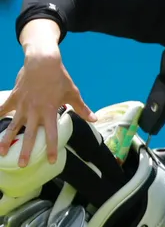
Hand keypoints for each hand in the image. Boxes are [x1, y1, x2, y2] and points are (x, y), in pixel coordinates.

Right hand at [0, 33, 94, 166]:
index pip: (51, 134)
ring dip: (6, 140)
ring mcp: (22, 105)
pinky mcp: (14, 97)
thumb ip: (82, 108)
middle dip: (25, 151)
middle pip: (29, 135)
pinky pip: (2, 109)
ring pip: (13, 126)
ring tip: (1, 153)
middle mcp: (34, 111)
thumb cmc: (59, 78)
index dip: (51, 148)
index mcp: (49, 111)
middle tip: (22, 164)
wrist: (42, 62)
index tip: (50, 161)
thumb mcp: (73, 93)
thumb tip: (94, 119)